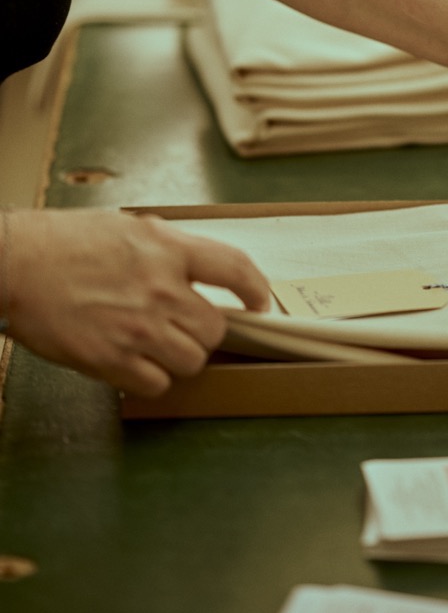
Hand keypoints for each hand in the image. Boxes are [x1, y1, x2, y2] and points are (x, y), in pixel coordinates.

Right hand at [5, 209, 269, 395]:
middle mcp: (160, 288)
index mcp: (167, 249)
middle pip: (215, 329)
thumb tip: (192, 264)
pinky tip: (132, 362)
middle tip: (181, 328)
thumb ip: (165, 248)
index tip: (258, 303)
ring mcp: (138, 327)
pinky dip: (150, 379)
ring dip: (178, 358)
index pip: (234, 268)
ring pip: (192, 361)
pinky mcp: (112, 359)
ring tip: (152, 345)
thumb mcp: (126, 228)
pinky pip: (157, 384)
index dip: (255, 289)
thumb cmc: (61, 241)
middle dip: (203, 332)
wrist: (13, 263)